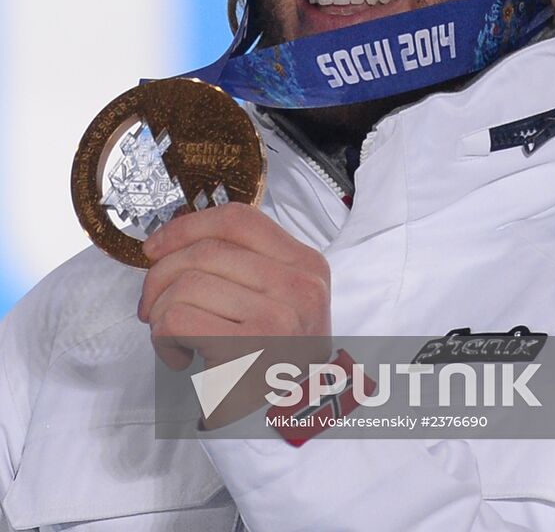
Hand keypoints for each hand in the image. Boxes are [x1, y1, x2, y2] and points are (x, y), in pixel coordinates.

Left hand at [137, 203, 330, 374]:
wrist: (286, 428)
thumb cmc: (272, 363)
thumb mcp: (280, 301)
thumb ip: (244, 265)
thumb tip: (175, 239)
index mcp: (307, 265)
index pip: (239, 220)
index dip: (188, 226)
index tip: (157, 246)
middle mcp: (299, 286)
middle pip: (205, 251)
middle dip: (161, 276)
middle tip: (153, 304)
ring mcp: (277, 317)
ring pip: (185, 285)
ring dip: (162, 313)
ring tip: (175, 338)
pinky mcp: (246, 350)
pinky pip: (177, 319)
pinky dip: (163, 339)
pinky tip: (180, 356)